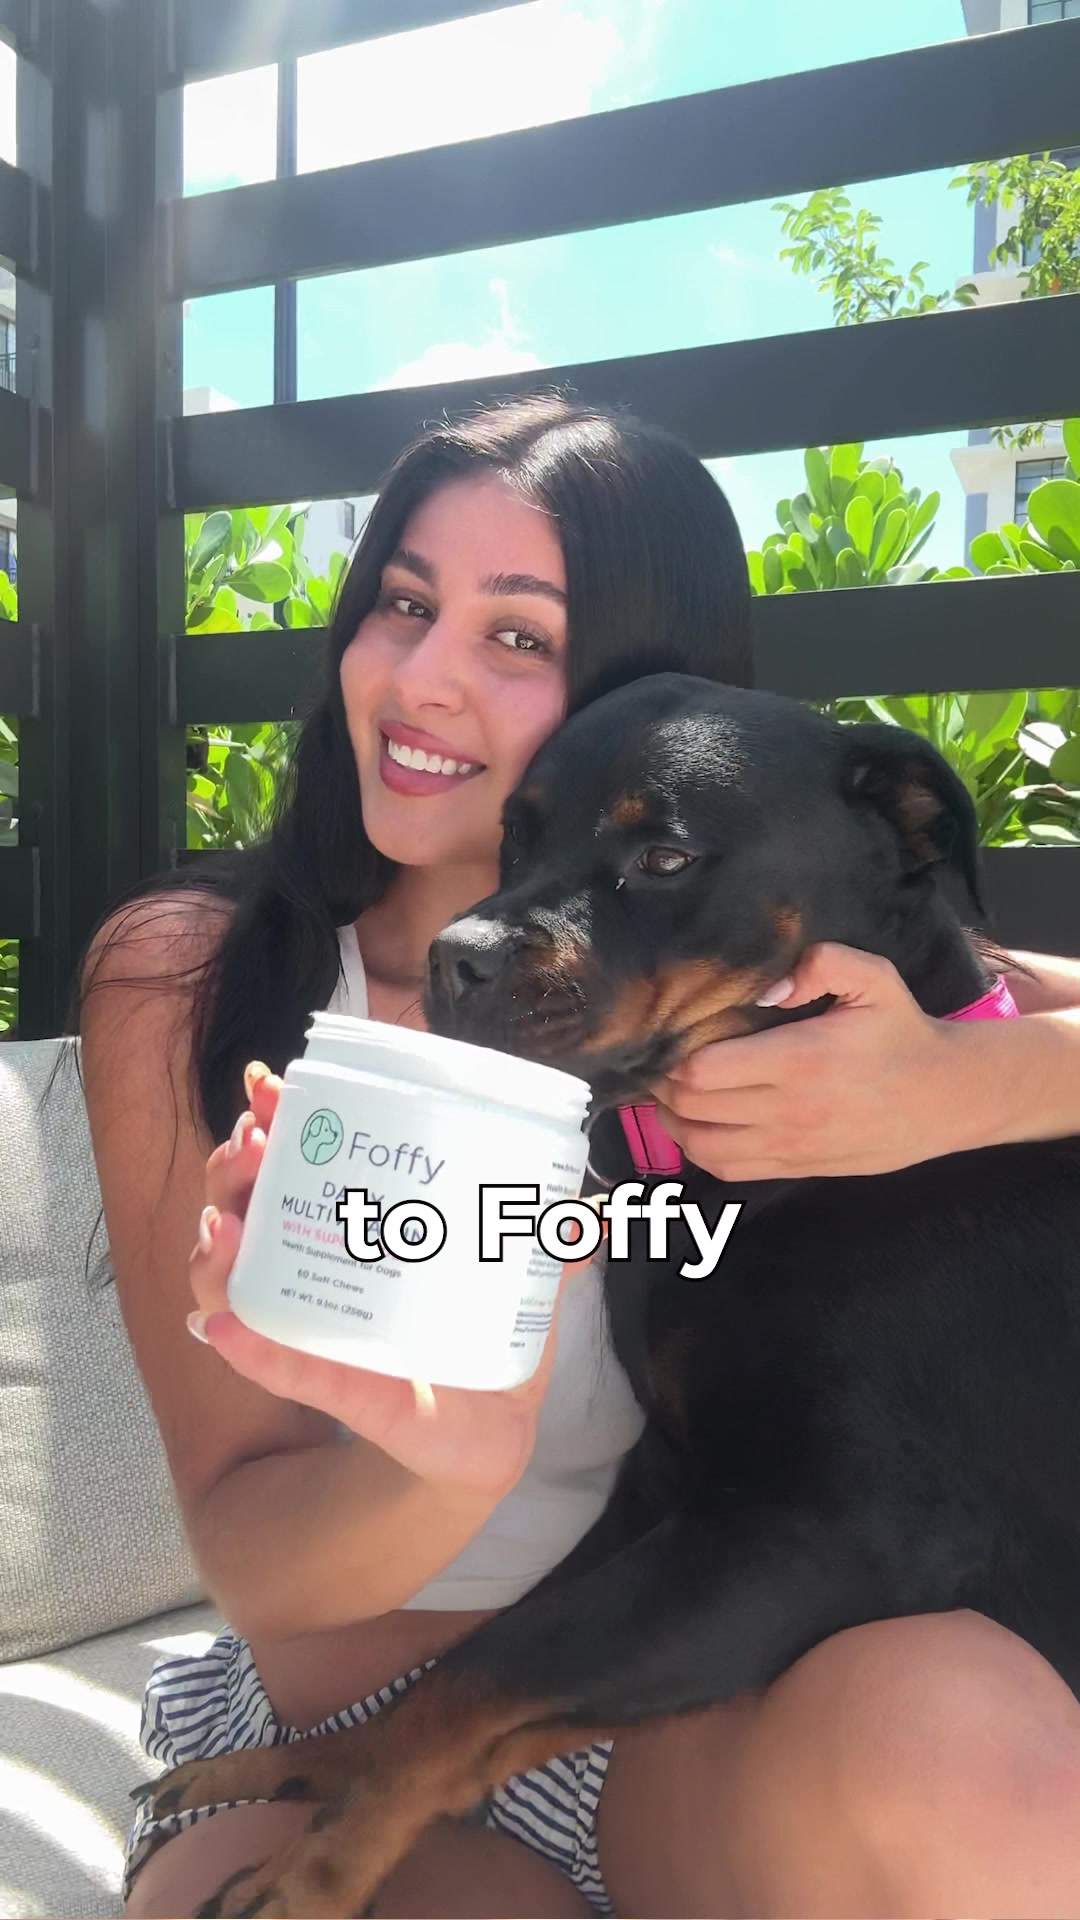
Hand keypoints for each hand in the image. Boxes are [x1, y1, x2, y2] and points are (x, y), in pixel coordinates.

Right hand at [187, 1064, 582, 1498]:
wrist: (494, 1434)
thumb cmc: (484, 1338)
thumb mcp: (519, 1282)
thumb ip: (547, 1244)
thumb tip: (589, 1214)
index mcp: (352, 1228)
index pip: (294, 1162)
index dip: (273, 1122)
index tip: (268, 1087)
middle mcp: (316, 1269)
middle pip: (246, 1206)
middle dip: (235, 1168)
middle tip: (252, 1144)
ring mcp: (312, 1328)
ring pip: (235, 1279)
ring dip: (217, 1247)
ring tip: (224, 1224)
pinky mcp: (335, 1390)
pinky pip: (281, 1368)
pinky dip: (251, 1347)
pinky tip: (223, 1326)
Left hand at [650, 942, 983, 1180]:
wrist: (944, 1097)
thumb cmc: (901, 1032)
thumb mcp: (874, 979)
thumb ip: (822, 962)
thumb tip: (769, 986)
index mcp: (801, 1059)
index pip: (703, 1070)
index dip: (674, 1055)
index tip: (672, 1036)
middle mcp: (790, 1110)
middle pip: (692, 1107)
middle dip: (664, 1084)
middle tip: (660, 1062)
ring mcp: (791, 1145)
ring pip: (701, 1146)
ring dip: (673, 1121)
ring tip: (669, 1095)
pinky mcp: (797, 1167)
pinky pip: (728, 1169)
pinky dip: (699, 1150)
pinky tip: (697, 1125)